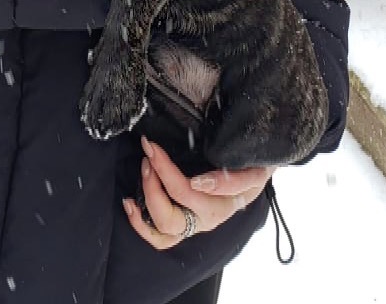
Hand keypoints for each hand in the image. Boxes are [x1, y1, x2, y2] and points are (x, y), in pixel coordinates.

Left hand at [122, 137, 271, 248]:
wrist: (257, 173)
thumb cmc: (254, 169)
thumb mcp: (255, 172)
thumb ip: (233, 180)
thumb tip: (200, 183)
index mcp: (220, 207)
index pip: (186, 193)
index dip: (165, 171)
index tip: (154, 147)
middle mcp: (202, 221)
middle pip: (169, 218)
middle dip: (152, 185)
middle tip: (148, 154)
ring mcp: (191, 225)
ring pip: (161, 233)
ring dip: (145, 204)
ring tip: (142, 171)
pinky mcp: (182, 224)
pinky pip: (158, 237)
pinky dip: (140, 223)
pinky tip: (129, 202)